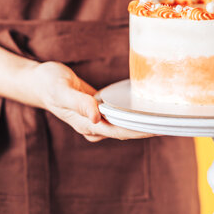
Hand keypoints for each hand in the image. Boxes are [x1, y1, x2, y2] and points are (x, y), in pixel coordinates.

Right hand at [26, 61, 155, 141]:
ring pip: (125, 125)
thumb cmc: (49, 84)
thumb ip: (78, 103)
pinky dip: (134, 113)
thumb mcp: (61, 90)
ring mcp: (98, 120)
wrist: (40, 82)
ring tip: (166, 115)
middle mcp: (95, 126)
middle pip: (127, 132)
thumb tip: (97, 116)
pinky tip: (148, 107)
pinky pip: (121, 116)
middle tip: (173, 122)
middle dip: (149, 129)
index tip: (161, 128)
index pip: (120, 131)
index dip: (141, 132)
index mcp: (87, 125)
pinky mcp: (100, 111)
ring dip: (144, 122)